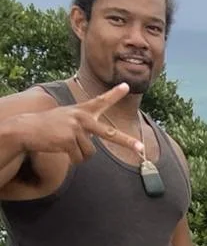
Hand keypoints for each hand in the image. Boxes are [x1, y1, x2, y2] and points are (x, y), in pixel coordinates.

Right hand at [13, 83, 143, 163]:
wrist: (26, 129)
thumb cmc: (49, 126)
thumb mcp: (68, 120)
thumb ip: (85, 127)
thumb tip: (94, 139)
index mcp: (82, 111)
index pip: (101, 101)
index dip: (114, 94)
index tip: (126, 86)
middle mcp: (81, 117)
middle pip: (110, 133)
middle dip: (127, 142)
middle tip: (141, 149)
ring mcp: (76, 128)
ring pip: (90, 153)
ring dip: (79, 155)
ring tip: (65, 145)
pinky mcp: (69, 139)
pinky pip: (80, 158)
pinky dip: (73, 159)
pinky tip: (61, 149)